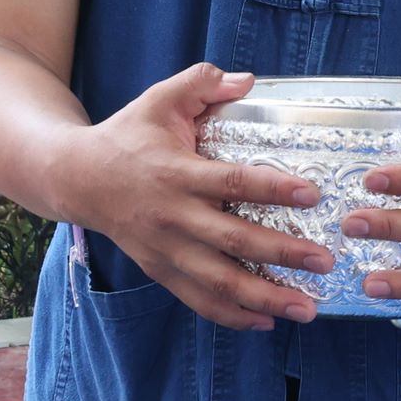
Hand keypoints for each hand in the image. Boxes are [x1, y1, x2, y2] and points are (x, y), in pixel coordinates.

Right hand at [63, 63, 332, 331]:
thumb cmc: (127, 136)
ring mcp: (165, 249)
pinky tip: (266, 321)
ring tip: (307, 307)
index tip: (312, 194)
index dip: (273, 188)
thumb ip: (202, 82)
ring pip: (218, 281)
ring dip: (265, 297)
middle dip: (282, 253)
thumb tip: (248, 80)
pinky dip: (231, 315)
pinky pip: (197, 299)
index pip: (232, 182)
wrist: (76, 179)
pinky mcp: (159, 270)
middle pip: (233, 241)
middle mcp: (172, 216)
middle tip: (324, 261)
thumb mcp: (159, 99)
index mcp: (177, 172)